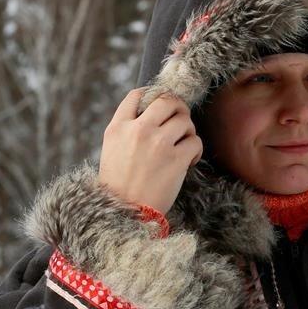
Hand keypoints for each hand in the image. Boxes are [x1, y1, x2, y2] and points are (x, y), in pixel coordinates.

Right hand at [98, 88, 202, 214]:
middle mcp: (138, 130)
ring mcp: (158, 144)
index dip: (151, 95)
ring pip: (185, 120)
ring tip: (183, 145)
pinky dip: (195, 150)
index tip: (159, 103)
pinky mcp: (176, 160)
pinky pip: (195, 142)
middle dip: (178, 108)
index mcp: (118, 127)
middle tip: (180, 119)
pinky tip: (188, 160)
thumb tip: (151, 112)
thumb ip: (127, 128)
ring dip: (188, 131)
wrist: (124, 214)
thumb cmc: (119, 184)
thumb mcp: (111, 149)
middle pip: (167, 100)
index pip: (137, 95)